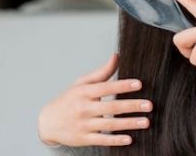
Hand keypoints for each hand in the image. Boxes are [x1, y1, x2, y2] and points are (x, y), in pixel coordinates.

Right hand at [37, 54, 152, 146]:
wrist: (47, 122)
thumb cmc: (68, 100)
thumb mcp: (81, 83)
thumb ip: (101, 72)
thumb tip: (117, 56)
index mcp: (84, 92)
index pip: (106, 87)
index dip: (122, 85)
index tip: (139, 84)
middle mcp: (84, 108)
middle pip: (111, 107)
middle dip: (131, 106)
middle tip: (149, 105)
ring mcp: (84, 125)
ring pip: (109, 124)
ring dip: (129, 123)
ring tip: (146, 121)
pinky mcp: (84, 139)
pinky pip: (102, 139)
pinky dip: (115, 140)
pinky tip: (129, 139)